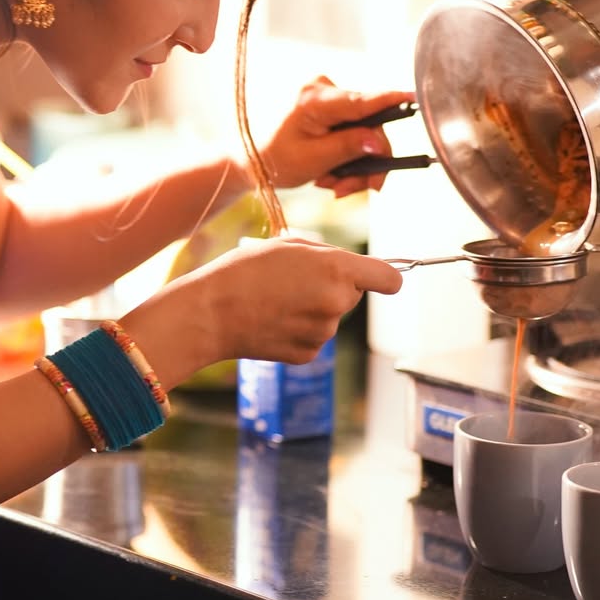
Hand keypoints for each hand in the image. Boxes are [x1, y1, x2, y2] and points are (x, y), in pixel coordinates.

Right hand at [199, 235, 402, 364]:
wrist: (210, 313)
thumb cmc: (243, 271)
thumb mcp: (287, 245)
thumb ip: (326, 255)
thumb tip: (347, 268)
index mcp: (336, 270)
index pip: (389, 279)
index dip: (386, 278)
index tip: (379, 279)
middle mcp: (336, 303)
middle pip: (353, 295)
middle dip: (333, 287)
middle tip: (294, 281)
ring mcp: (323, 333)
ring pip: (330, 316)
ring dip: (312, 308)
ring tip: (274, 301)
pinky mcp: (307, 354)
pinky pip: (313, 337)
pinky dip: (298, 329)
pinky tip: (272, 321)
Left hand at [259, 76, 417, 197]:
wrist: (252, 161)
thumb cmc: (274, 159)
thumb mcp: (313, 160)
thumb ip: (349, 148)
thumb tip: (379, 142)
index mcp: (315, 99)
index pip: (363, 100)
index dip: (392, 100)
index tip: (414, 99)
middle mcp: (324, 89)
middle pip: (369, 125)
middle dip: (366, 162)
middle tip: (353, 189)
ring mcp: (328, 98)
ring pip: (364, 133)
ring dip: (354, 165)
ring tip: (332, 185)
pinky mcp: (331, 108)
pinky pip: (353, 132)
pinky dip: (347, 158)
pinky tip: (331, 175)